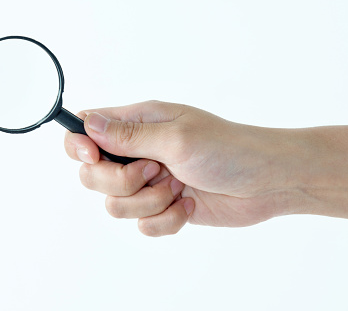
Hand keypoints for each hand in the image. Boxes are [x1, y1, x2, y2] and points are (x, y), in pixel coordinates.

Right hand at [64, 101, 307, 235]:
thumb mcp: (177, 138)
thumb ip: (129, 136)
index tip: (96, 158)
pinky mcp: (164, 208)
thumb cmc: (230, 149)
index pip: (87, 130)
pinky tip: (188, 206)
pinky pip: (142, 226)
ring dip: (149, 203)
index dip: (80, 147)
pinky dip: (165, 221)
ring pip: (116, 205)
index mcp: (140, 124)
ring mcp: (151, 183)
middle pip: (93, 175)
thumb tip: (87, 122)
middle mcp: (140, 153)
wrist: (267, 183)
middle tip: (155, 172)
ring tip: (179, 189)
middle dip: (122, 182)